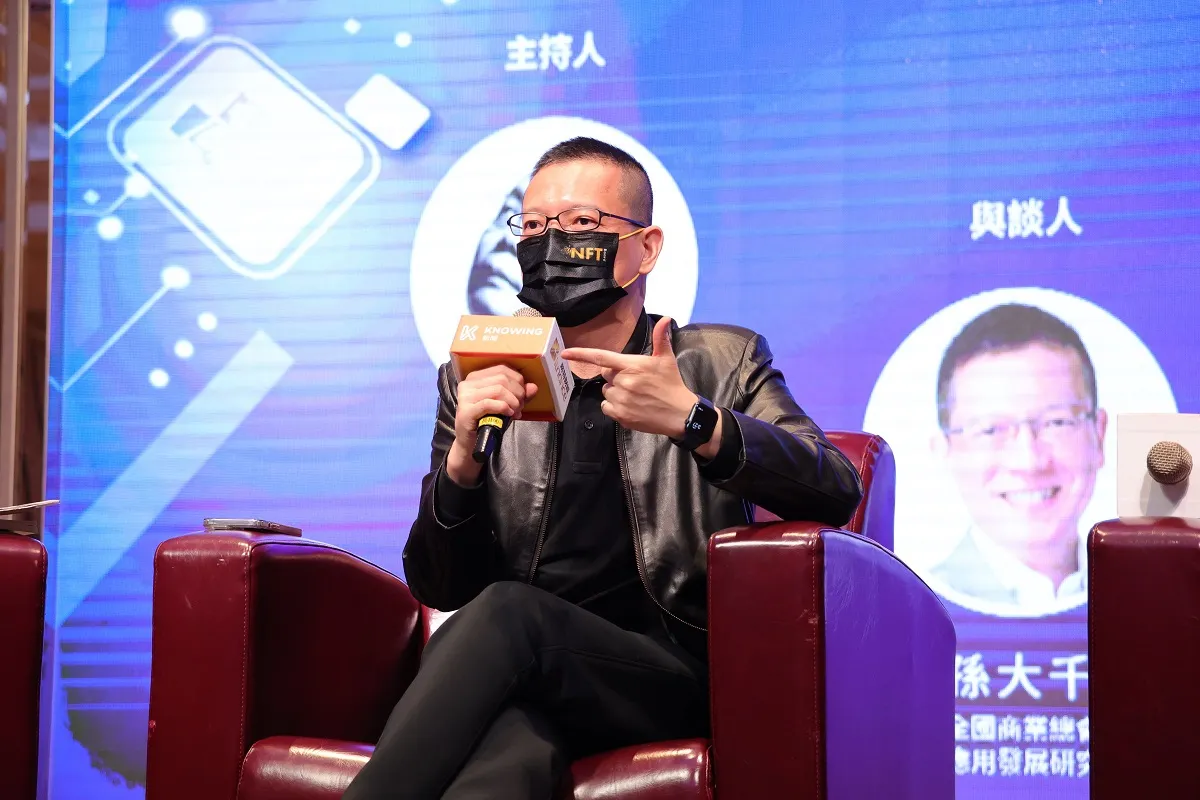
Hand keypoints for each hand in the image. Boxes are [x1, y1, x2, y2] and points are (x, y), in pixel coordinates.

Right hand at [447, 365, 537, 485]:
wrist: (471, 443)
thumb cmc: (487, 421)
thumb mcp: (506, 405)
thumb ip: (519, 395)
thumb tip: (533, 387)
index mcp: (476, 377)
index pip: (502, 368)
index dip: (518, 380)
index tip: (523, 395)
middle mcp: (468, 383)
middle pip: (502, 378)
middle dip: (517, 393)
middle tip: (520, 406)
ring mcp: (465, 397)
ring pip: (498, 390)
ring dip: (513, 402)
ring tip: (515, 412)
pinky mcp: (465, 411)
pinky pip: (489, 403)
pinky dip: (503, 408)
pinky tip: (509, 414)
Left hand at [561, 317, 698, 439]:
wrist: (680, 414)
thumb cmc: (672, 384)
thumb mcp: (666, 359)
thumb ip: (661, 338)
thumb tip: (666, 318)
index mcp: (631, 366)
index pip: (601, 357)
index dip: (580, 354)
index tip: (564, 353)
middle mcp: (623, 382)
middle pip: (606, 375)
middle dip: (616, 376)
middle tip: (635, 381)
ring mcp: (621, 400)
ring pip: (607, 392)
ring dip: (616, 392)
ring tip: (635, 395)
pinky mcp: (621, 416)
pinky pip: (606, 407)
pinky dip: (614, 406)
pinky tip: (630, 406)